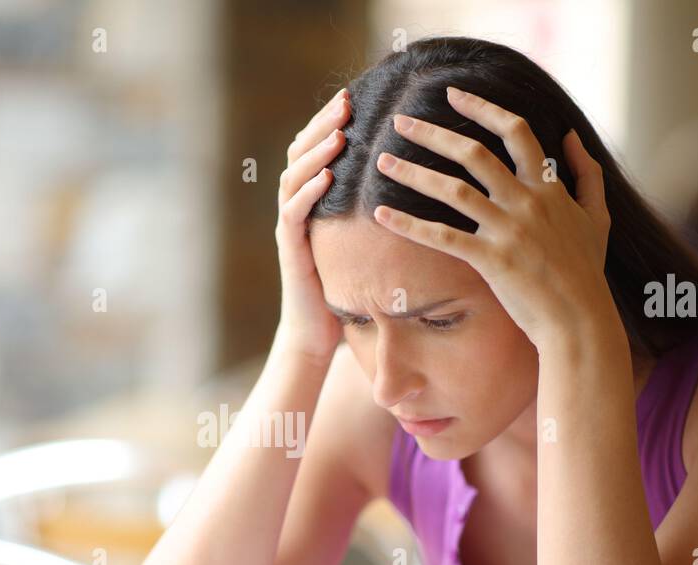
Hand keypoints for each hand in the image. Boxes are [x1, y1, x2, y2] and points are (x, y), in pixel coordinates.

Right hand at [273, 87, 350, 364]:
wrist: (316, 334)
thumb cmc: (343, 288)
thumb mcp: (360, 241)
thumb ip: (368, 211)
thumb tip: (408, 184)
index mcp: (312, 201)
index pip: (317, 149)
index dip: (331, 121)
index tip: (355, 97)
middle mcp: (295, 208)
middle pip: (301, 152)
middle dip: (324, 124)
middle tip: (346, 101)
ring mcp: (289, 227)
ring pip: (294, 177)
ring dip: (317, 152)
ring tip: (339, 132)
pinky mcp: (290, 250)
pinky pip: (294, 214)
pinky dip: (309, 192)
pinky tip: (327, 177)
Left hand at [371, 87, 616, 350]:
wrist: (580, 319)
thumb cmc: (586, 272)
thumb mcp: (597, 216)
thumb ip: (587, 173)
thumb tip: (572, 135)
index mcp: (547, 187)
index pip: (515, 131)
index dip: (482, 108)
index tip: (453, 95)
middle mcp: (526, 201)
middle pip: (474, 153)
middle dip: (433, 133)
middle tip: (400, 120)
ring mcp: (508, 230)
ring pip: (452, 190)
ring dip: (413, 173)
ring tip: (382, 161)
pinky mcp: (491, 260)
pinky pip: (442, 237)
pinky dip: (409, 225)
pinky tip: (382, 215)